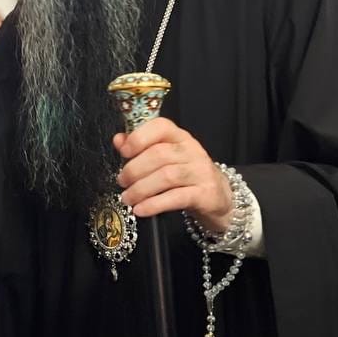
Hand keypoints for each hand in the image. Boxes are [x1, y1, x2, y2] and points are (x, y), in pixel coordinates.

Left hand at [113, 118, 231, 232]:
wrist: (218, 197)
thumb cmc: (186, 175)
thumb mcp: (165, 158)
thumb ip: (141, 147)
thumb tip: (118, 140)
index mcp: (179, 137)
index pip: (161, 127)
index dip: (139, 137)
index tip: (124, 152)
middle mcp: (192, 151)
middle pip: (159, 155)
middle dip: (134, 170)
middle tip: (122, 182)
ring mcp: (200, 172)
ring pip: (166, 176)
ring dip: (141, 189)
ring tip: (128, 198)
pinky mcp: (205, 194)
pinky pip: (177, 197)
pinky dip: (154, 204)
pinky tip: (141, 209)